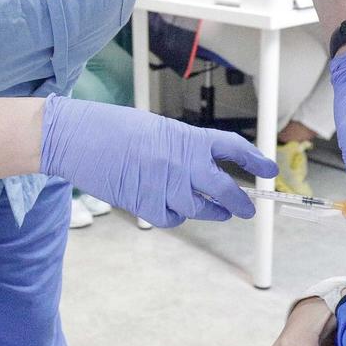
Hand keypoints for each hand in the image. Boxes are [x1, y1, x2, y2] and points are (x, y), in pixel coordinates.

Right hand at [38, 97, 274, 226]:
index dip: (255, 160)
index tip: (268, 170)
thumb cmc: (112, 127)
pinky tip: (171, 208)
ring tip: (214, 211)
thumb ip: (183, 148)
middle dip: (240, 203)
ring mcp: (164, 186)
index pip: (233, 149)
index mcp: (187, 138)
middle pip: (224, 190)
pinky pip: (171, 218)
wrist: (77, 137)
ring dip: (209, 212)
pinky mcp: (144, 204)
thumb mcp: (156, 129)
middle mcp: (181, 163)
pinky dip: (175, 216)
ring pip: (199, 209)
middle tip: (247, 209)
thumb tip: (203, 168)